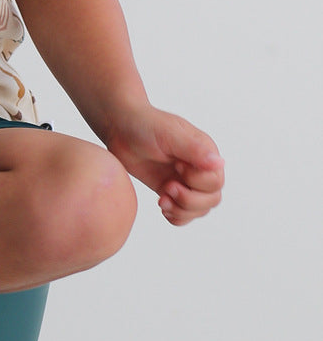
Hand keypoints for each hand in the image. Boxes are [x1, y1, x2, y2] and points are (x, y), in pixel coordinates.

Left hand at [104, 105, 224, 226]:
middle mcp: (199, 168)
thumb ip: (195, 150)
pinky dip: (176, 216)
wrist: (120, 128)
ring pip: (199, 210)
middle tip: (167, 187)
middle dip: (189, 200)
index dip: (196, 181)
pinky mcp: (170, 190)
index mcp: (205, 153)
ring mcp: (185, 181)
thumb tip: (219, 163)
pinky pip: (183, 214)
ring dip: (181, 210)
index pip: (215, 182)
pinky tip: (162, 206)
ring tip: (162, 198)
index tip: (176, 166)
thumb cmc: (145, 124)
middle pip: (211, 200)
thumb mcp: (170, 134)